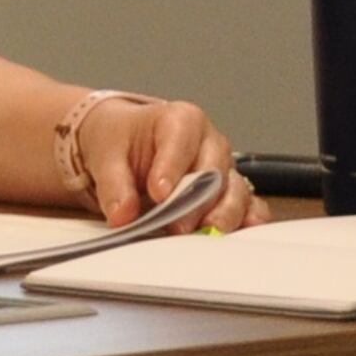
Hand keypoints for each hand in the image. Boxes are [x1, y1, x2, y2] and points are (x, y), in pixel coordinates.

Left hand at [73, 94, 261, 230]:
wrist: (127, 146)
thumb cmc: (123, 142)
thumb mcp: (107, 155)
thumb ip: (114, 185)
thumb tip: (123, 214)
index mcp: (181, 120)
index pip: (182, 139)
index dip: (171, 167)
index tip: (158, 193)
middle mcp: (209, 142)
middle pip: (213, 170)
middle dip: (196, 200)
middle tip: (177, 226)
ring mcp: (224, 169)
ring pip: (235, 190)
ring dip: (221, 215)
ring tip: (203, 235)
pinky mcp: (230, 194)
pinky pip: (249, 206)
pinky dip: (245, 221)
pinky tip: (236, 234)